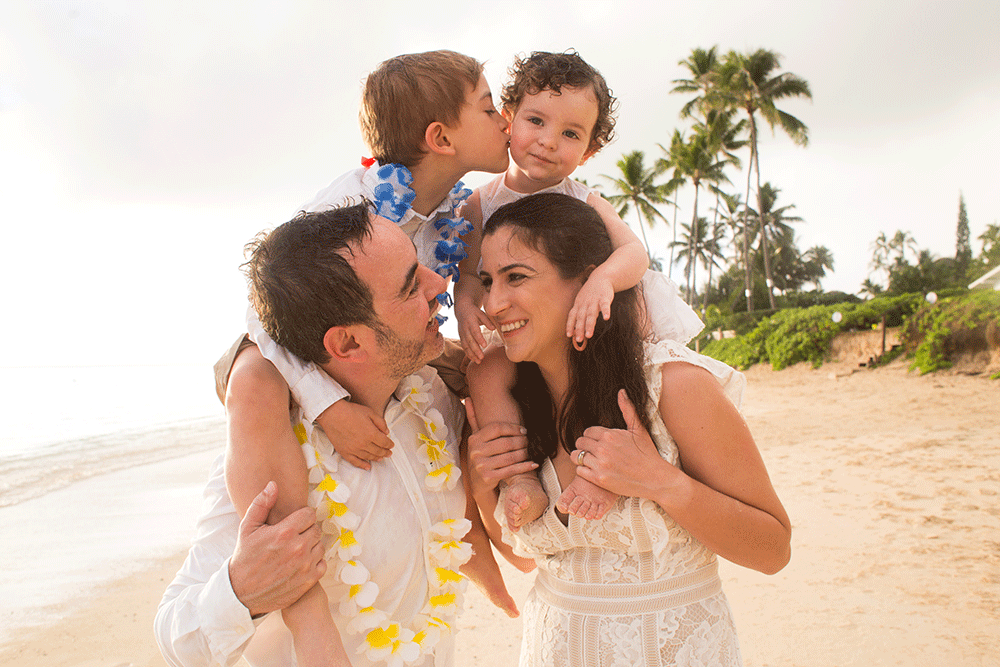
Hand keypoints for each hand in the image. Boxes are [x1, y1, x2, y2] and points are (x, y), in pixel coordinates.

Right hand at [229, 481, 326, 616]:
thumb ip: (261, 503)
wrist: (241, 593)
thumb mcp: (247, 528)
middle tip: (292, 538)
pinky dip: (314, 562)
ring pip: (320, 545)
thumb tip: (274, 484)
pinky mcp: (309, 580)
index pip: (309, 514)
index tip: (292, 524)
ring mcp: (305, 565)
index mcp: (284, 532)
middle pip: (316, 529)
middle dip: (306, 531)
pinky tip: (300, 563)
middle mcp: (298, 548)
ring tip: (294, 550)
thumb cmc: (244, 557)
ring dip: (311, 546)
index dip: (301, 517)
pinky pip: (322, 563)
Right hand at [316, 399, 392, 469]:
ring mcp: (354, 449)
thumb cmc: (350, 411)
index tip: (391, 445)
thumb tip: (386, 432)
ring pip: (369, 457)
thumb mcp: (370, 412)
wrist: (332, 414)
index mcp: (371, 433)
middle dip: (385, 452)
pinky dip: (362, 465)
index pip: (384, 443)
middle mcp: (364, 444)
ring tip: (381, 458)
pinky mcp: (345, 452)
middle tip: (388, 453)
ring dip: (376, 458)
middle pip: (378, 451)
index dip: (389, 444)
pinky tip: (367, 466)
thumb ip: (380, 422)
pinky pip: (355, 462)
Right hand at [456, 299, 494, 363]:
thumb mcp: (481, 313)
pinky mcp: (461, 337)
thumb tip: (494, 329)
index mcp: (471, 322)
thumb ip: (487, 321)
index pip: (475, 332)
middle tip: (482, 357)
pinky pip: (464, 346)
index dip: (479, 339)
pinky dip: (468, 353)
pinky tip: (473, 359)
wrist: (462, 310)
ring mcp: (462, 333)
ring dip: (471, 354)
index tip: (485, 345)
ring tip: (478, 361)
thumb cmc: (474, 312)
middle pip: (470, 341)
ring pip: (466, 345)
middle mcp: (465, 329)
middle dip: (475, 350)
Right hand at [465, 398, 535, 494]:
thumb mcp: (476, 439)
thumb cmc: (481, 456)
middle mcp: (476, 452)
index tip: (523, 430)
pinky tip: (533, 464)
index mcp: (474, 439)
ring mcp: (482, 465)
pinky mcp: (489, 477)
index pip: (497, 428)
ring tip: (530, 451)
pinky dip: (525, 467)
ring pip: (511, 457)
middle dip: (521, 441)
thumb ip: (473, 419)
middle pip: (506, 442)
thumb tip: (468, 398)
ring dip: (525, 453)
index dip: (512, 428)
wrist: (477, 483)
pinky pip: (512, 470)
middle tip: (529, 441)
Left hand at [566, 273, 613, 345]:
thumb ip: (579, 315)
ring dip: (589, 324)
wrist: (601, 277)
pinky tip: (606, 318)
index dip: (570, 325)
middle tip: (578, 339)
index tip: (569, 335)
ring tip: (589, 335)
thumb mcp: (581, 302)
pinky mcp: (604, 297)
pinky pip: (605, 305)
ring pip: (591, 314)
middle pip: (581, 317)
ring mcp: (594, 300)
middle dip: (579, 329)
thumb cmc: (590, 293)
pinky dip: (605, 311)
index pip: (572, 316)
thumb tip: (575, 330)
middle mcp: (584, 303)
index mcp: (578, 305)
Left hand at [572, 390, 676, 499]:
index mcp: (610, 435)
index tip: (598, 441)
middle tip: (594, 451)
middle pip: (580, 442)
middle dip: (585, 446)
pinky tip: (593, 470)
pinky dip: (583, 471)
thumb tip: (621, 391)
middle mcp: (603, 449)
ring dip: (581, 458)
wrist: (655, 479)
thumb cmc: (647, 453)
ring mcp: (600, 465)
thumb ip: (628, 409)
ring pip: (576, 456)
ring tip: (590, 460)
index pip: (587, 431)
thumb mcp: (639, 429)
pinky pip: (579, 471)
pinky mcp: (598, 479)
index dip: (591, 436)